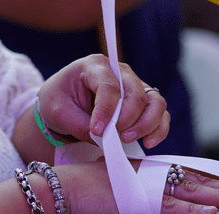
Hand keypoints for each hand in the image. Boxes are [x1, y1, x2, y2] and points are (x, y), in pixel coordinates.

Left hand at [37, 54, 169, 148]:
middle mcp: (120, 72)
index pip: (108, 86)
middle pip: (137, 92)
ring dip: (147, 123)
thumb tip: (105, 139)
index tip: (97, 131)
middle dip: (129, 118)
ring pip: (155, 102)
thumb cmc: (58, 101)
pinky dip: (158, 129)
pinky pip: (160, 114)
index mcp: (95, 66)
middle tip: (116, 137)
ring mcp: (134, 86)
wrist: (62, 104)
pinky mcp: (142, 103)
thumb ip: (80, 125)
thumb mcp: (59, 113)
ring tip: (128, 140)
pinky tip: (148, 143)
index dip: (106, 110)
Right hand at [52, 161, 218, 213]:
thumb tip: (137, 213)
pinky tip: (211, 213)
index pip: (183, 178)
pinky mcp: (136, 202)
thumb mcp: (108, 197)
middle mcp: (149, 178)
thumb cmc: (78, 196)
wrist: (57, 194)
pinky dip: (191, 210)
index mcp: (143, 176)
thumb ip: (127, 203)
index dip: (208, 183)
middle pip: (195, 182)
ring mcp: (144, 189)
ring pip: (190, 192)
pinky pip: (170, 206)